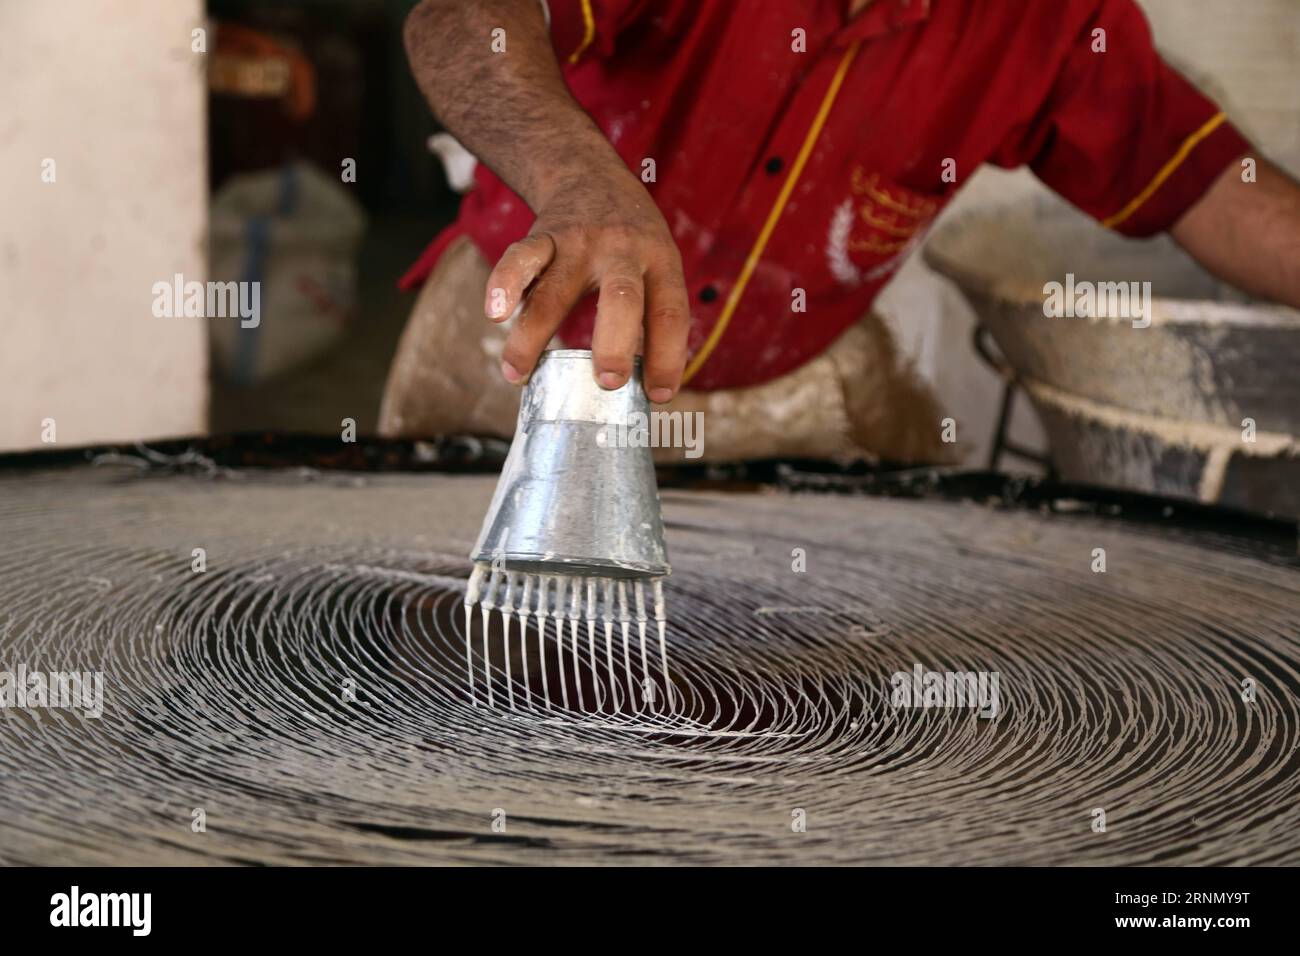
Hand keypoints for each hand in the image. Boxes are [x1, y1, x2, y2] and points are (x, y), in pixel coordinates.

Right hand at [483, 166, 690, 402]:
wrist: (589, 173)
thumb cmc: (629, 243)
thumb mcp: (657, 265)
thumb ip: (650, 317)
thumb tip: (641, 393)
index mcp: (660, 262)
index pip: (671, 313)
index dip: (668, 356)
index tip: (658, 395)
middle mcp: (621, 251)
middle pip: (622, 297)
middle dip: (615, 343)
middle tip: (607, 382)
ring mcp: (579, 242)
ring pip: (556, 290)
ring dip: (533, 335)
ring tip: (515, 373)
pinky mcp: (542, 234)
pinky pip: (520, 258)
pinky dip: (504, 284)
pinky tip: (494, 314)